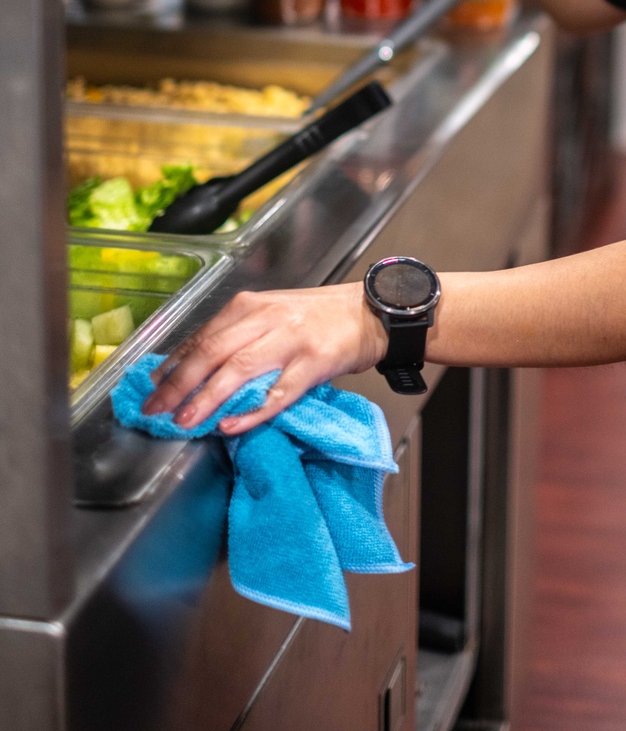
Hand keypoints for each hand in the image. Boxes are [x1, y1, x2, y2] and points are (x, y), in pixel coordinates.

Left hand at [141, 283, 386, 434]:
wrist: (370, 311)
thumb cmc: (317, 316)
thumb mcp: (273, 313)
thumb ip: (238, 334)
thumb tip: (194, 364)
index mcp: (252, 305)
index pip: (202, 335)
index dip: (173, 363)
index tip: (151, 387)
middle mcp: (267, 318)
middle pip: (213, 351)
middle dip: (179, 383)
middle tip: (155, 410)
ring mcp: (291, 340)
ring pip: (239, 369)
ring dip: (207, 397)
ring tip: (185, 421)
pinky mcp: (314, 363)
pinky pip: (278, 392)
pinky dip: (252, 411)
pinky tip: (232, 425)